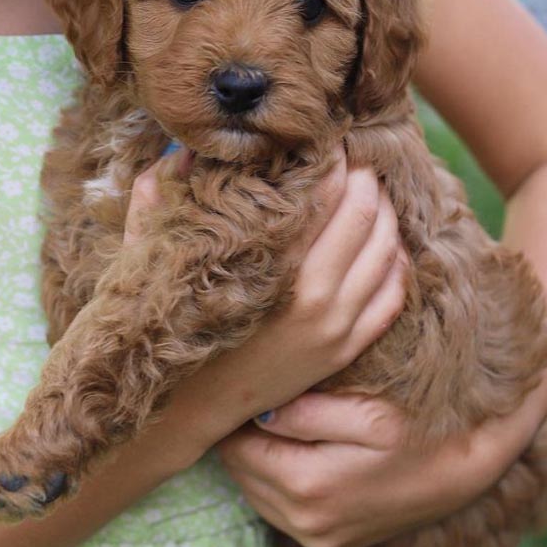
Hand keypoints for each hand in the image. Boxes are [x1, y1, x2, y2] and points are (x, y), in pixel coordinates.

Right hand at [125, 148, 408, 454]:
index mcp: (272, 265)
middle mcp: (315, 295)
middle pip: (363, 214)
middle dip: (364, 176)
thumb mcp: (149, 254)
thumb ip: (158, 194)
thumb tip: (181, 147)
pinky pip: (392, 295)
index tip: (327, 137)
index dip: (332, 157)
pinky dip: (397, 261)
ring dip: (384, 212)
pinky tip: (387, 241)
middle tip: (355, 154)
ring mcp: (335, 327)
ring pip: (386, 251)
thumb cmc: (163, 324)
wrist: (183, 409)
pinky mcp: (343, 351)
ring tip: (371, 188)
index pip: (325, 192)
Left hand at [217, 392, 533, 546]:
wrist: (463, 473)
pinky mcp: (327, 542)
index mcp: (308, 486)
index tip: (243, 384)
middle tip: (253, 395)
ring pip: (252, 490)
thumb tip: (259, 410)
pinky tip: (291, 448)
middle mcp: (305, 522)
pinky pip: (276, 508)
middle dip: (239, 434)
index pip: (236, 448)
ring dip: (254, 457)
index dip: (233, 413)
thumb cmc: (416, 432)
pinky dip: (272, 478)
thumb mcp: (365, 412)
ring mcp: (316, 538)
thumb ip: (305, 413)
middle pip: (239, 471)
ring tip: (270, 418)